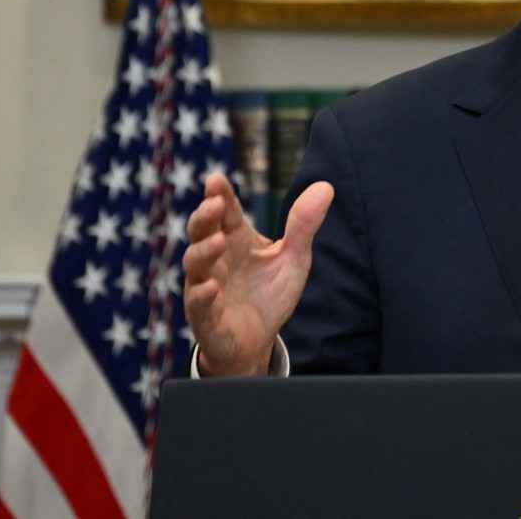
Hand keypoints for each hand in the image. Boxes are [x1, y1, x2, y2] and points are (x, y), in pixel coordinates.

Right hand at [182, 172, 332, 375]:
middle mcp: (216, 259)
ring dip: (204, 251)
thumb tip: (326, 186)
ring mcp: (206, 286)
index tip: (216, 179)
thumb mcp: (293, 258)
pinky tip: (212, 286)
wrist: (259, 342)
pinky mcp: (206, 317)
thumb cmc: (270, 294)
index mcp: (235, 239)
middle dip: (204, 216)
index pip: (225, 212)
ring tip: (219, 241)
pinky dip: (202, 294)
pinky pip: (198, 304)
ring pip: (195, 264)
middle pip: (201, 231)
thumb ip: (304, 225)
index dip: (219, 194)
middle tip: (214, 204)